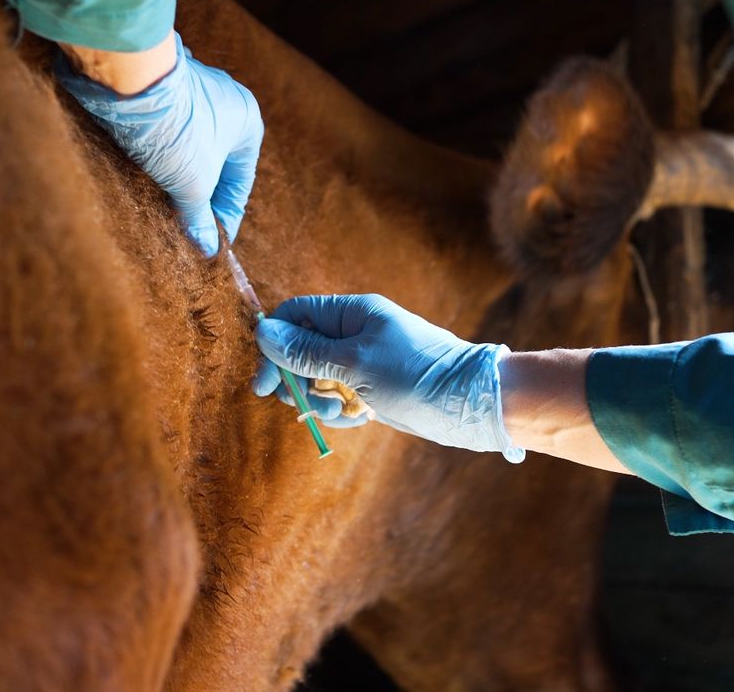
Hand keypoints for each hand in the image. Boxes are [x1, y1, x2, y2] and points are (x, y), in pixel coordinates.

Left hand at [56, 33, 263, 256]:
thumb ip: (200, 219)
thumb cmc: (174, 130)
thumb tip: (206, 249)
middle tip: (185, 228)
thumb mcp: (192, 185)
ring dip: (179, 177)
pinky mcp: (161, 89)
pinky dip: (160, 155)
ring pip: (191, 148)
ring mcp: (193, 90)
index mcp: (247, 122)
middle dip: (199, 197)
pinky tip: (146, 174)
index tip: (212, 242)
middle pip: (216, 164)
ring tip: (164, 206)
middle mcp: (226, 101)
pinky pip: (168, 131)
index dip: (226, 217)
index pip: (240, 181)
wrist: (128, 82)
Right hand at [253, 294, 524, 458]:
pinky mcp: (374, 388)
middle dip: (296, 379)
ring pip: (319, 378)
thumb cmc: (414, 374)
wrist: (469, 404)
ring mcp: (365, 362)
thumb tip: (264, 332)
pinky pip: (341, 397)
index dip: (274, 345)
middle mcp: (356, 333)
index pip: (296, 316)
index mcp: (352, 313)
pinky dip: (340, 412)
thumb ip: (307, 350)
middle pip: (302, 350)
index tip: (263, 382)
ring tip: (338, 414)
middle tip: (299, 403)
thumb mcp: (354, 362)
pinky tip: (356, 420)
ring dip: (318, 399)